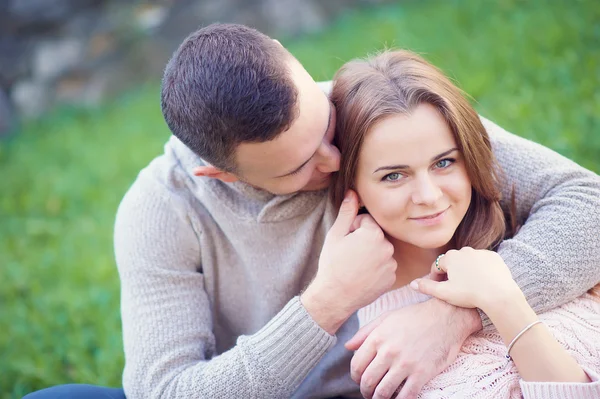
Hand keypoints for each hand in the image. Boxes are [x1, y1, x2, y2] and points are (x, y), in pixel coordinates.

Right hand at [302, 190, 396, 333]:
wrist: (335, 296)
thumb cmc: (332, 264)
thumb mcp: (335, 235)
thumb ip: (347, 212)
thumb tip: (352, 191)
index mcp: (374, 233)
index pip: (365, 221)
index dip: (353, 229)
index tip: (345, 241)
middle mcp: (387, 247)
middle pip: (375, 235)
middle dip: (364, 241)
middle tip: (349, 254)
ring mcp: (391, 264)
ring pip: (380, 251)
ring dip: (371, 254)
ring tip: (355, 266)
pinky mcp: (392, 278)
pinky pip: (385, 266)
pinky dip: (376, 269)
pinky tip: (363, 275)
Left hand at [345, 299, 480, 398]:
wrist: (446, 316)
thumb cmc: (415, 316)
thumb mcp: (387, 317)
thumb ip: (365, 332)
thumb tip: (348, 346)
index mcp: (378, 337)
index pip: (357, 364)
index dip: (355, 376)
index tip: (359, 379)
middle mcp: (389, 351)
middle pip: (368, 380)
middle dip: (365, 390)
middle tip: (368, 392)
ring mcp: (405, 364)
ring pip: (383, 391)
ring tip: (380, 398)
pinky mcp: (422, 373)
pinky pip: (405, 396)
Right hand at [410, 247, 523, 312]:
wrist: (499, 295)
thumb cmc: (469, 294)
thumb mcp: (444, 293)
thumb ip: (426, 287)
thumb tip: (412, 284)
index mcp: (450, 258)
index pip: (438, 267)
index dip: (436, 278)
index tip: (439, 289)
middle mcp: (464, 250)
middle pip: (453, 262)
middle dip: (451, 273)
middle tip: (455, 289)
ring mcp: (480, 252)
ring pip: (468, 261)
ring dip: (466, 270)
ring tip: (470, 286)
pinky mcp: (494, 257)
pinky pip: (483, 262)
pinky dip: (481, 269)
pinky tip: (482, 281)